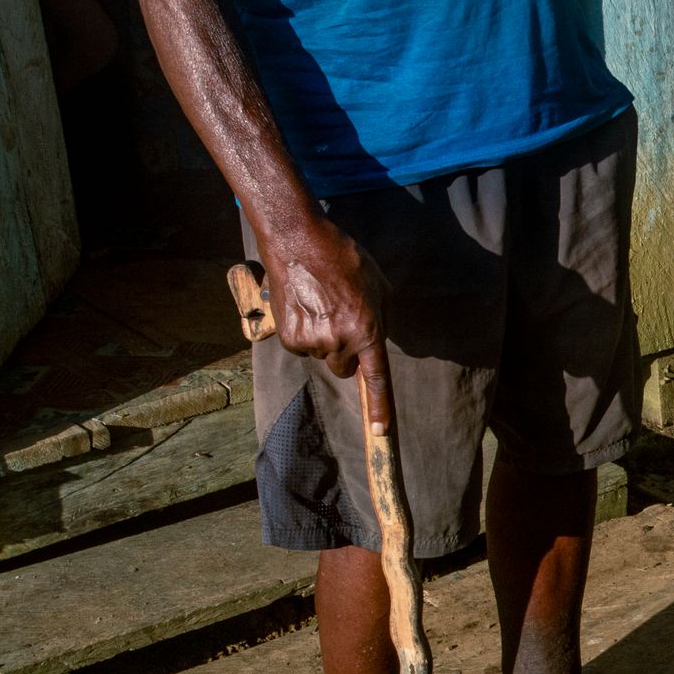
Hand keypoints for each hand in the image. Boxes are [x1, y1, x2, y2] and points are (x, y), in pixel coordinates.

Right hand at [262, 219, 394, 434]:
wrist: (298, 241)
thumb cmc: (344, 259)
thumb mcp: (379, 286)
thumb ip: (383, 318)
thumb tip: (379, 340)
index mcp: (367, 330)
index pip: (377, 378)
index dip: (380, 408)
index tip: (380, 433)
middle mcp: (339, 341)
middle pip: (344, 367)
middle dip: (345, 351)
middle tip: (340, 319)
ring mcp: (312, 340)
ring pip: (322, 355)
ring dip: (323, 337)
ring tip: (320, 304)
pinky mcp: (289, 336)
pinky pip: (302, 346)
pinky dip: (303, 332)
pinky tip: (304, 306)